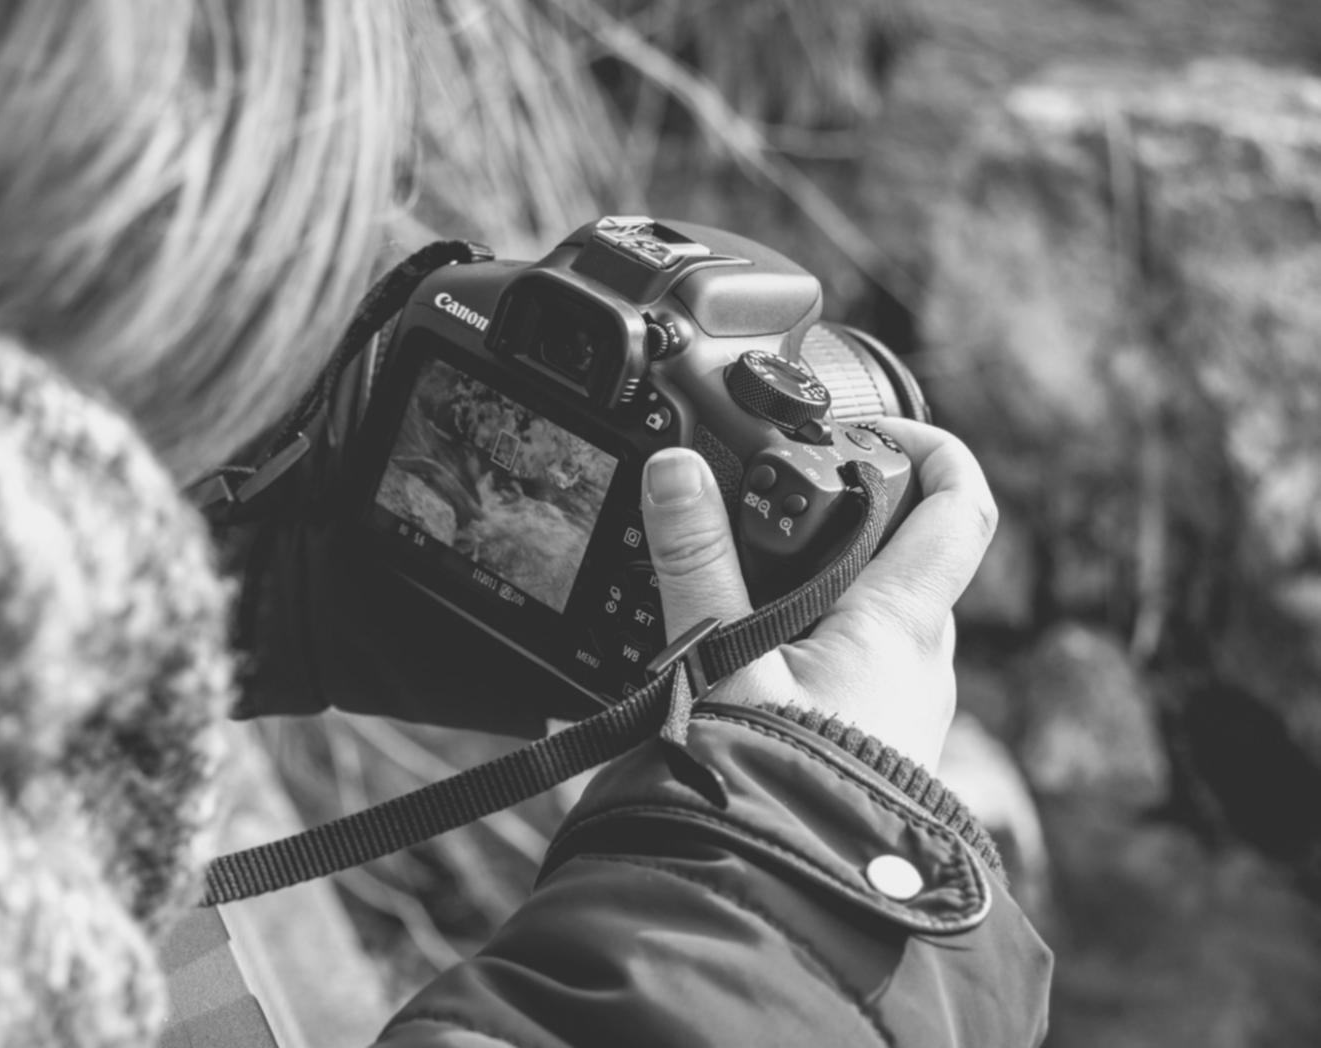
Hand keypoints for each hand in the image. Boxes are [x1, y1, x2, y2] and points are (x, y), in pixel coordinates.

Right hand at [639, 420, 996, 771]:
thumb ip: (696, 563)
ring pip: (888, 617)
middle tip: (786, 501)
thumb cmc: (773, 793)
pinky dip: (823, 640)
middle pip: (915, 558)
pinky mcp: (881, 744)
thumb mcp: (720, 661)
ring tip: (752, 583)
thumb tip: (676, 472)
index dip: (938, 447)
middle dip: (859, 517)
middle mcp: (924, 663)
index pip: (962, 508)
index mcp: (900, 625)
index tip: (881, 425)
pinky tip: (759, 658)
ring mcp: (909, 709)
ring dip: (835, 586)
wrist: (788, 900)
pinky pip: (866, 668)